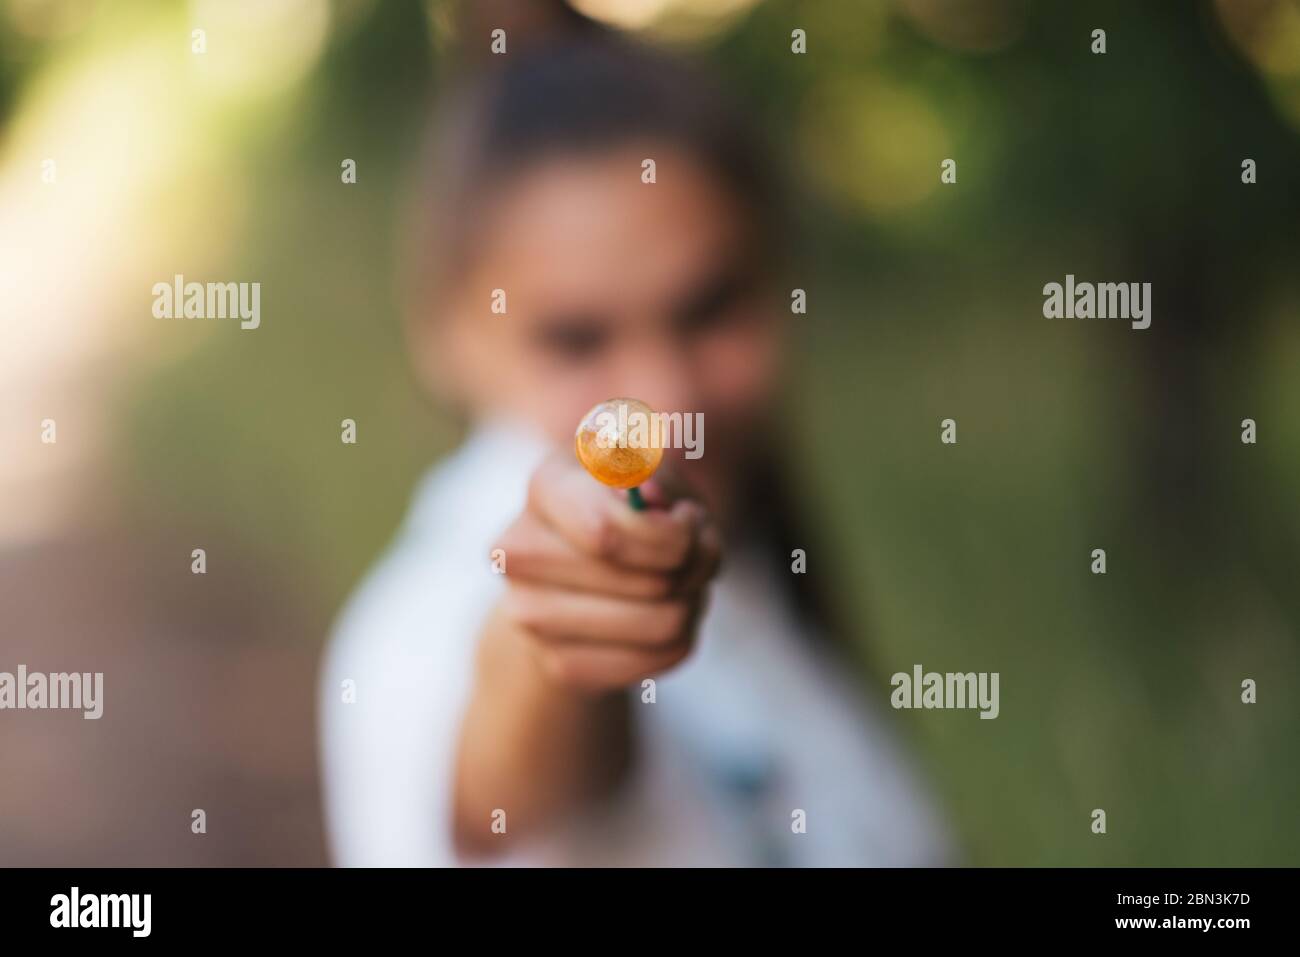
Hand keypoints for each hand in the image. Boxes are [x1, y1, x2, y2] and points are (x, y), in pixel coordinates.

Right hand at [490, 451, 722, 691]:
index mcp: (547, 486)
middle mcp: (520, 551)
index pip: (606, 530)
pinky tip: (663, 616)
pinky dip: (683, 636)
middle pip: (646, 580)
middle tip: (693, 552)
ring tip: (683, 583)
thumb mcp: (659, 479)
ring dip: (693, 601)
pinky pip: (661, 655)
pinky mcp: (559, 663)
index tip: (687, 518)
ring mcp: (530, 613)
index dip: (669, 534)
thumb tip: (648, 496)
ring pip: (664, 622)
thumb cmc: (634, 514)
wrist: (586, 578)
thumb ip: (661, 480)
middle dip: (691, 566)